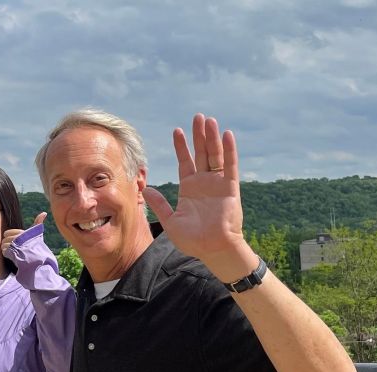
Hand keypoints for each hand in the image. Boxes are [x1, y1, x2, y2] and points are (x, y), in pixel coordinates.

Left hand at [2, 212, 46, 254]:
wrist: (38, 259)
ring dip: (7, 249)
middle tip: (15, 247)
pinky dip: (7, 254)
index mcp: (22, 233)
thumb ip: (38, 222)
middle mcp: (18, 239)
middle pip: (5, 239)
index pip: (7, 232)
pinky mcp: (12, 255)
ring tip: (14, 251)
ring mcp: (14, 247)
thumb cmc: (36, 245)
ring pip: (4, 246)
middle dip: (8, 243)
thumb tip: (44, 212)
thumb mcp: (37, 233)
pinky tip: (13, 256)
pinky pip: (4, 252)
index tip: (17, 240)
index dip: (11, 236)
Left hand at [143, 114, 256, 281]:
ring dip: (212, 138)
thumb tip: (146, 189)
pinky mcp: (230, 188)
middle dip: (198, 135)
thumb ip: (160, 204)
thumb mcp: (171, 221)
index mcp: (189, 189)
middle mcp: (204, 183)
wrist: (213, 249)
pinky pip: (230, 166)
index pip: (185, 162)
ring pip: (215, 155)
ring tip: (209, 120)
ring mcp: (217, 184)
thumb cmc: (193, 240)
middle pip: (201, 153)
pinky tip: (226, 135)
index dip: (181, 147)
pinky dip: (229, 151)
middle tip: (197, 117)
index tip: (177, 130)